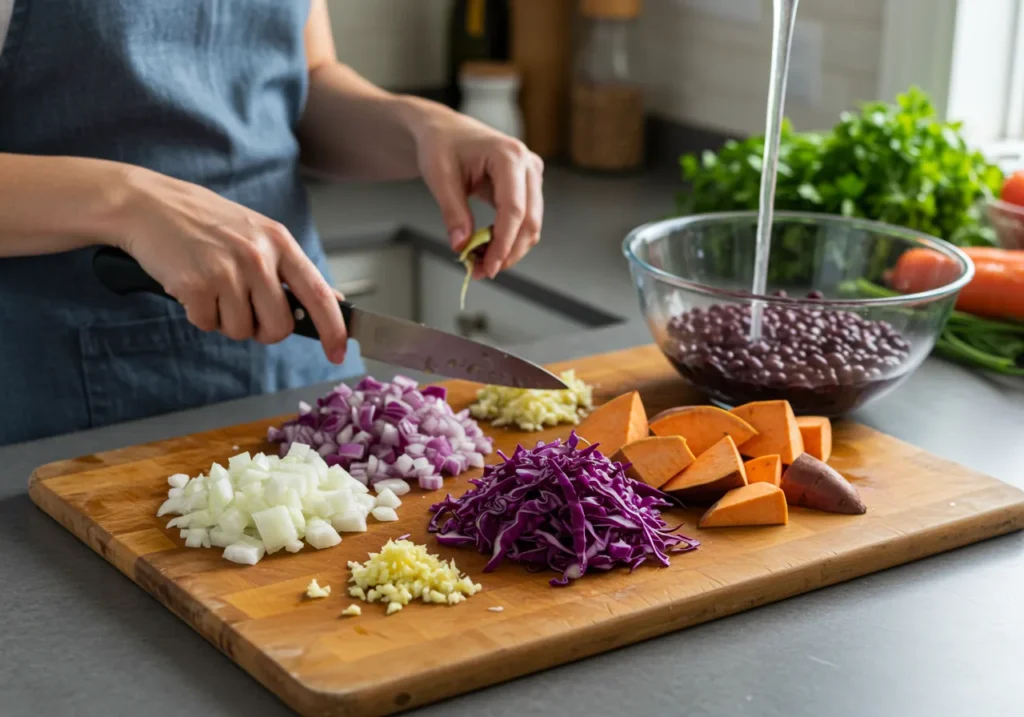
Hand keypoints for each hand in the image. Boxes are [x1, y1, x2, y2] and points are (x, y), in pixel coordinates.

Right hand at [113, 167, 348, 362]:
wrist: (148, 204)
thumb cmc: (205, 222)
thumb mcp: (258, 234)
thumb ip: (291, 269)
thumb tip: (332, 299)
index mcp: (279, 242)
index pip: (319, 294)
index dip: (333, 329)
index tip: (339, 352)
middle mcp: (258, 256)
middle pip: (279, 327)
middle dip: (263, 330)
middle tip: (244, 308)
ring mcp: (227, 271)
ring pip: (242, 331)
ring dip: (226, 320)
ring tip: (212, 286)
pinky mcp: (196, 285)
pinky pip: (208, 325)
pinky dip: (199, 315)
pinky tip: (192, 286)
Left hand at [413, 108, 543, 278]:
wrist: (444, 132)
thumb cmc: (441, 145)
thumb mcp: (439, 177)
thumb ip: (453, 212)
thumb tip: (462, 245)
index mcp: (509, 156)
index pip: (514, 209)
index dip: (503, 243)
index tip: (488, 266)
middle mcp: (528, 165)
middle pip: (529, 221)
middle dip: (508, 252)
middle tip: (482, 272)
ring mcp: (531, 176)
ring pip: (530, 225)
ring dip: (509, 249)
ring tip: (480, 262)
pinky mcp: (527, 188)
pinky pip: (523, 221)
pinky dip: (507, 239)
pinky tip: (486, 248)